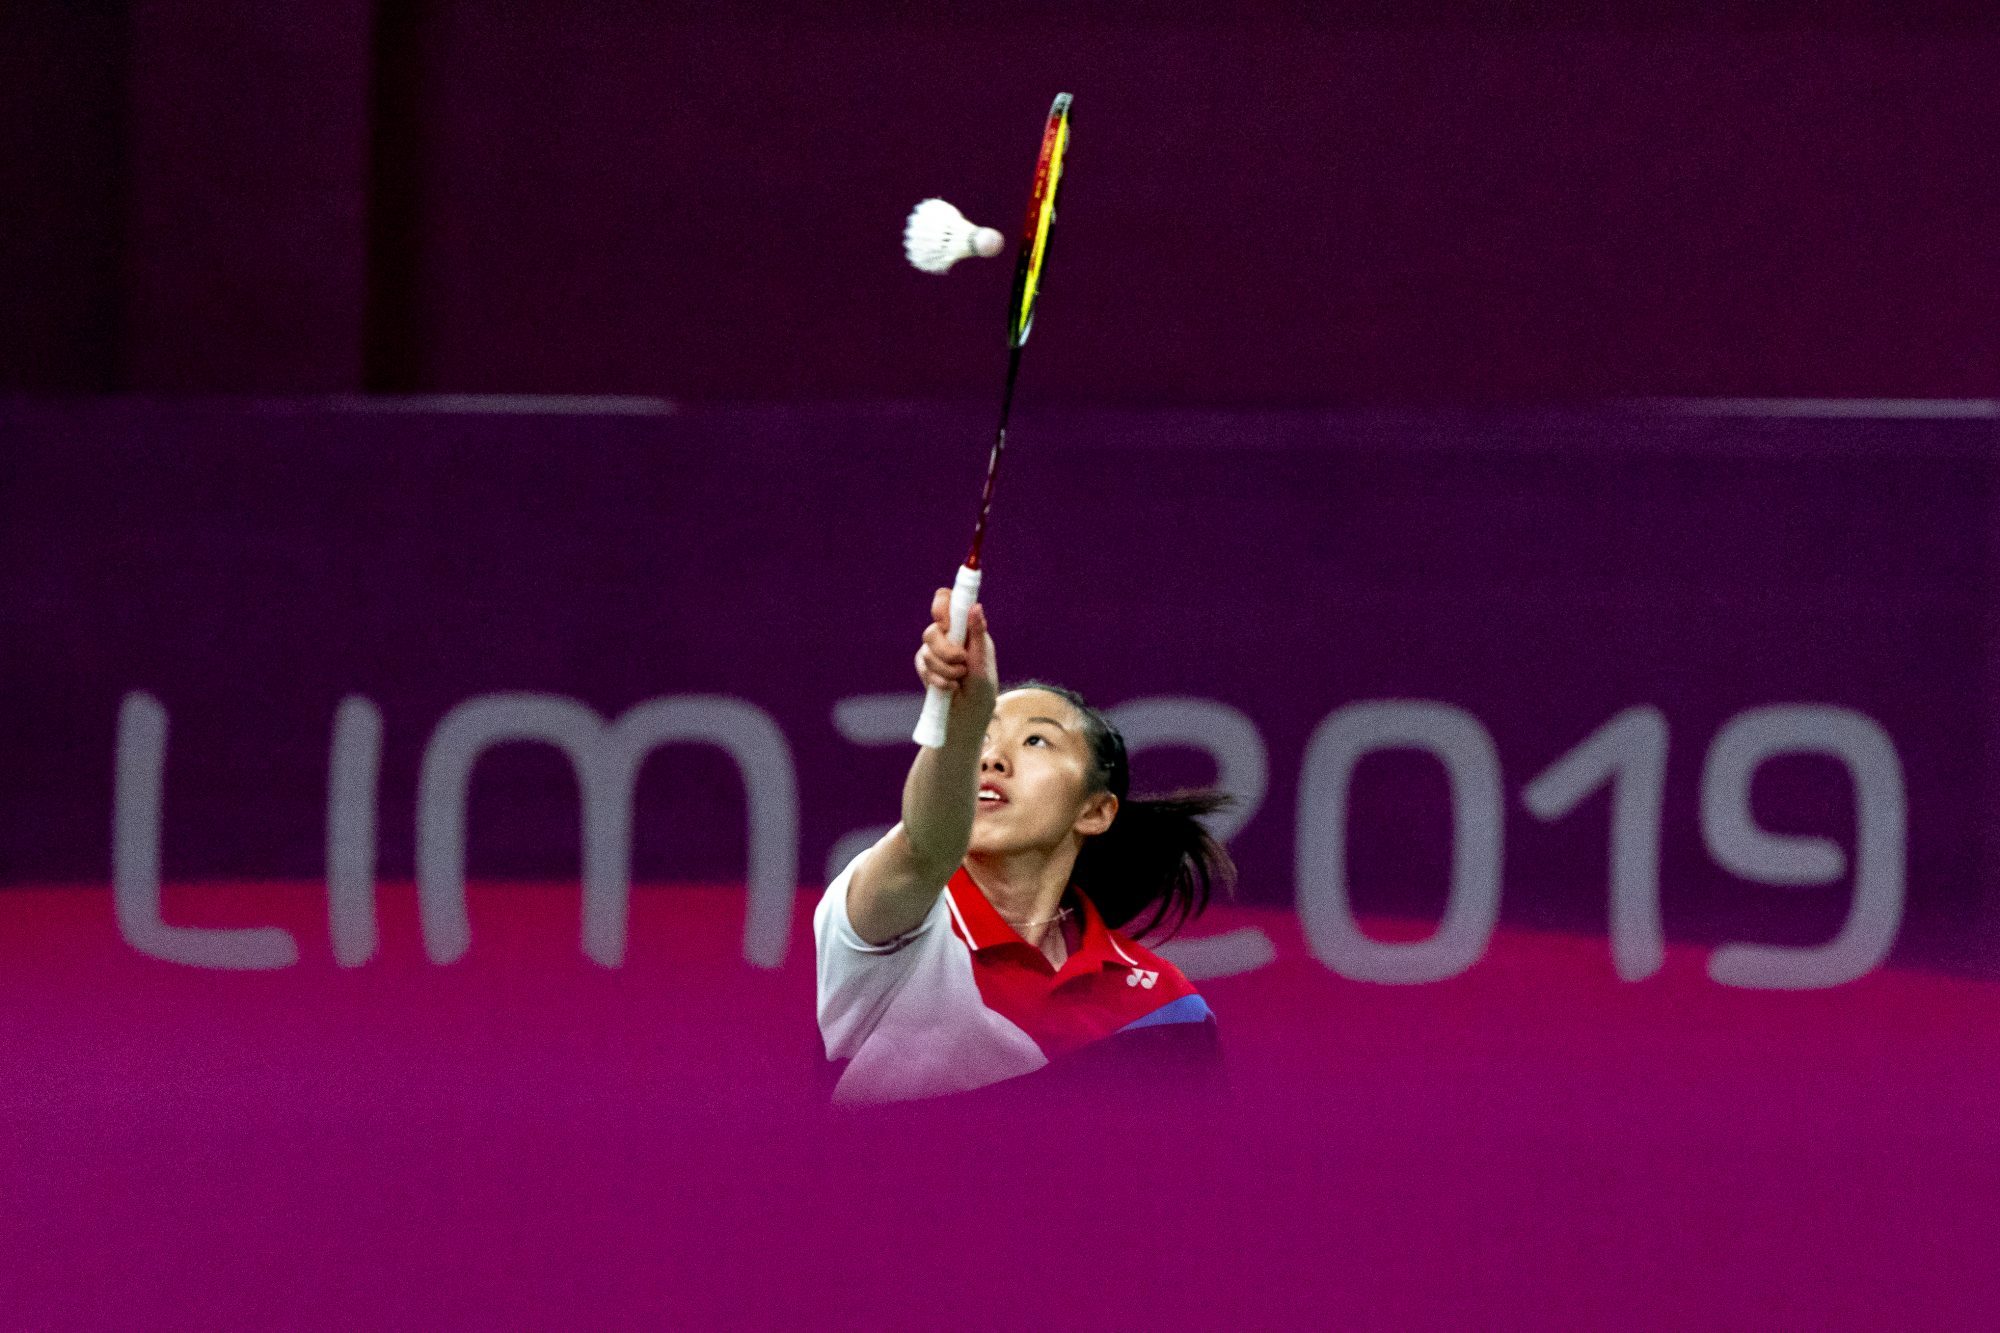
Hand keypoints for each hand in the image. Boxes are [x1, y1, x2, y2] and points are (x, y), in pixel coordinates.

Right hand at [915, 588, 997, 708]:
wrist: (969, 715)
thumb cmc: (982, 687)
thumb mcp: (983, 661)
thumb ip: (977, 635)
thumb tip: (975, 606)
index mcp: (965, 627)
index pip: (946, 601)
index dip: (942, 607)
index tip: (947, 624)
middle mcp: (947, 635)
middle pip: (932, 630)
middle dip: (946, 651)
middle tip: (962, 662)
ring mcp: (933, 650)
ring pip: (927, 651)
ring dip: (945, 670)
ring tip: (959, 680)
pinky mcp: (924, 667)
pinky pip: (923, 668)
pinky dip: (938, 680)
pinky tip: (949, 687)